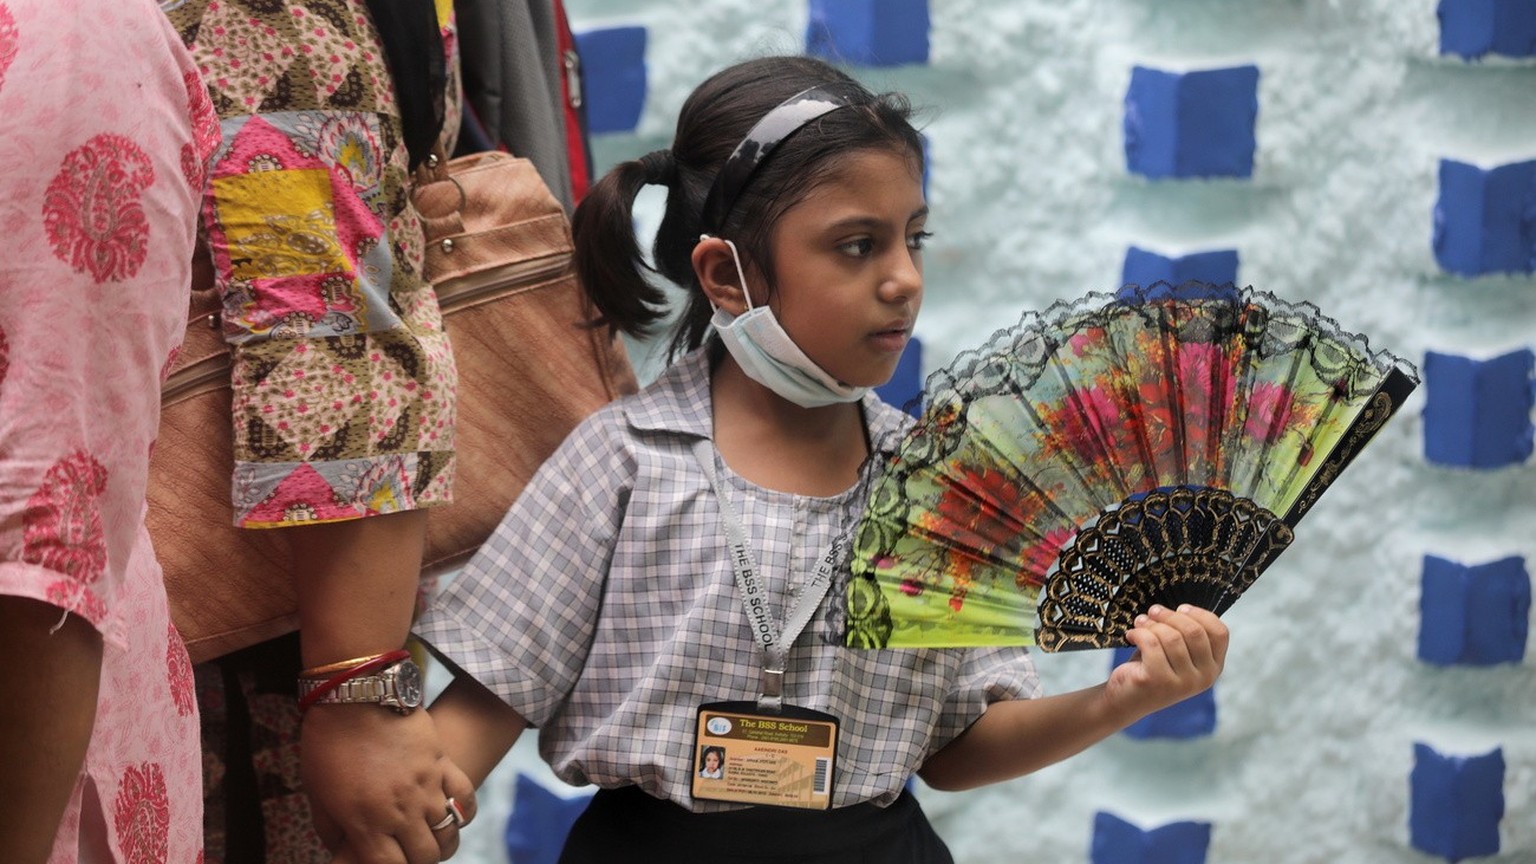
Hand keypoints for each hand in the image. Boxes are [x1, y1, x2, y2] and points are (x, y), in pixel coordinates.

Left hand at [302, 704, 476, 862]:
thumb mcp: (316, 794)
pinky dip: (462, 813)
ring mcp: (426, 787)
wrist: (353, 696)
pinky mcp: (442, 763)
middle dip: (415, 860)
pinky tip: (450, 814)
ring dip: (439, 842)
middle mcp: (401, 810)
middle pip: (424, 856)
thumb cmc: (328, 744)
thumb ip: (332, 830)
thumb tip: (343, 850)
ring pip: (448, 834)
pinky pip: (465, 799)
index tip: (385, 860)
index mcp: (366, 822)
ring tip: (427, 837)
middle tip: (405, 851)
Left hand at [1105, 604, 1228, 721]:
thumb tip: (1184, 607)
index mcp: (1213, 668)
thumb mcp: (1178, 652)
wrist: (1125, 699)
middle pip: (1194, 631)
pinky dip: (1138, 633)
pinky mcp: (1158, 681)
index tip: (1180, 608)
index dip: (1200, 614)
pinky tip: (1131, 635)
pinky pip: (1151, 643)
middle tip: (1153, 611)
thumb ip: (1188, 634)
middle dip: (1170, 615)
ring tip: (1140, 623)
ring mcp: (1182, 683)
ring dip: (1151, 624)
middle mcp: (1204, 678)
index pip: (1220, 633)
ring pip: (1171, 637)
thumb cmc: (1153, 667)